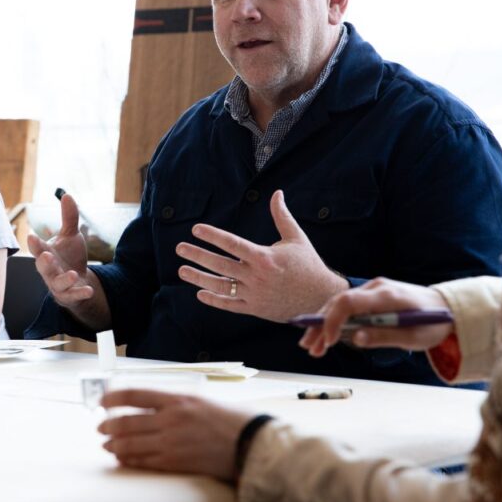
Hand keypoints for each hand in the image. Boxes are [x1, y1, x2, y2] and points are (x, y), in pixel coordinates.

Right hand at [26, 192, 94, 305]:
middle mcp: (49, 270)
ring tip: (73, 274)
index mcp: (46, 254)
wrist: (78, 280)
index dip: (35, 244)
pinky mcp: (69, 296)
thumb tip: (67, 195)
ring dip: (64, 279)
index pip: (38, 248)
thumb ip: (69, 218)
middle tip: (47, 256)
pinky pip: (73, 296)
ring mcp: (58, 285)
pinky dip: (80, 293)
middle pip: (43, 267)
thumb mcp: (71, 235)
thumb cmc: (69, 255)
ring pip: (57, 284)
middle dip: (44, 262)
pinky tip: (89, 290)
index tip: (31, 236)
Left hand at [98, 389, 252, 481]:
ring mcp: (171, 442)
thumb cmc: (230, 419)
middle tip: (100, 427)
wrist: (250, 443)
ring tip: (107, 445)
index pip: (134, 394)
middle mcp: (170, 420)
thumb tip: (147, 405)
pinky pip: (144, 462)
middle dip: (108, 425)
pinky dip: (129, 460)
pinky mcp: (176, 462)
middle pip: (126, 421)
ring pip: (131, 444)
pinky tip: (122, 458)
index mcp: (177, 399)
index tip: (102, 400)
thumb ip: (173, 403)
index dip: (113, 397)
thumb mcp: (199, 400)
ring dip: (114, 444)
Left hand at [175, 190, 347, 321]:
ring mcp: (254, 294)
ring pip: (220, 286)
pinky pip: (229, 304)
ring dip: (199, 278)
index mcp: (264, 257)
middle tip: (180, 248)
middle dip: (197, 255)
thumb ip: (282, 216)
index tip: (196, 229)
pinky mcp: (255, 308)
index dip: (212, 235)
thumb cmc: (308, 265)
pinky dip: (214, 300)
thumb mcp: (296, 238)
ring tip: (182, 270)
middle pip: (220, 264)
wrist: (321, 298)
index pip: (232, 244)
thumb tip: (277, 193)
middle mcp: (256, 276)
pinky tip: (199, 293)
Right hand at [299, 277, 453, 357]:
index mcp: (386, 296)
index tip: (328, 341)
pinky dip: (334, 321)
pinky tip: (324, 336)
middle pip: (338, 302)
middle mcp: (376, 288)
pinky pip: (347, 306)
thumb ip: (383, 336)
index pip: (349, 302)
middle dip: (321, 325)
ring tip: (312, 346)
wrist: (448, 308)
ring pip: (338, 304)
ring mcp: (372, 290)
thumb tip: (355, 339)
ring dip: (323, 324)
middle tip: (309, 347)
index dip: (333, 320)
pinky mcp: (371, 296)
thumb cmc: (432, 324)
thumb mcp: (413, 336)